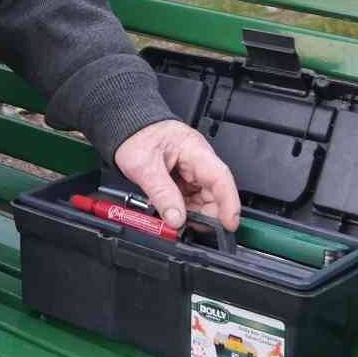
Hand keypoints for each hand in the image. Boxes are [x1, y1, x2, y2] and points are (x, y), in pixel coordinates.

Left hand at [113, 120, 240, 231]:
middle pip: (215, 192)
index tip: (229, 224)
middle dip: (207, 214)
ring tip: (174, 219)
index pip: (220, 178)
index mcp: (195, 151)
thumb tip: (177, 219)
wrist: (127, 128)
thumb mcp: (144, 167)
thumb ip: (162, 194)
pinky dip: (182, 208)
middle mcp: (199, 160)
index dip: (229, 203)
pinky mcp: (184, 177)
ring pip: (203, 198)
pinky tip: (169, 212)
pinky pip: (190, 198)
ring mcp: (192, 169)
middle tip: (191, 229)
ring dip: (192, 213)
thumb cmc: (137, 136)